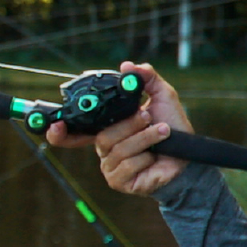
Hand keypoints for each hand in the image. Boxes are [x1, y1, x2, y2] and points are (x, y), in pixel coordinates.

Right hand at [42, 62, 191, 196]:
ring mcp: (111, 167)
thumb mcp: (162, 97)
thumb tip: (128, 65)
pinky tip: (156, 156)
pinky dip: (146, 157)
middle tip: (148, 117)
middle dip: (129, 125)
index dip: (60, 132)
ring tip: (162, 132)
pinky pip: (126, 166)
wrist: (189, 157)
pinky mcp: (120, 181)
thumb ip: (146, 79)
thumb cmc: (173, 129)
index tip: (56, 125)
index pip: (74, 134)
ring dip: (144, 138)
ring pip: (117, 149)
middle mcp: (105, 149)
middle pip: (103, 136)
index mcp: (106, 130)